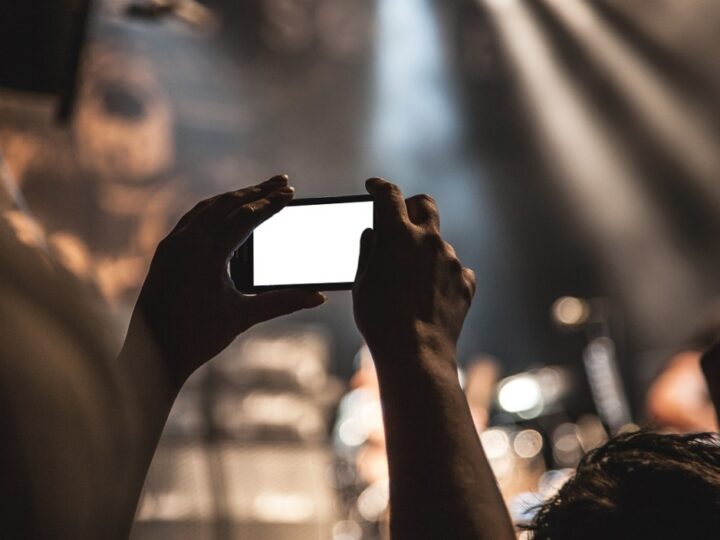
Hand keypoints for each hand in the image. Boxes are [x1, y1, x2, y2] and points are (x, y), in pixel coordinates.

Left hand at [127, 175, 325, 384]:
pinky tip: (224, 211)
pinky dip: (213, 209)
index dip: (271, 204)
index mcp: (206, 254)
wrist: (152, 356)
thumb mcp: (243, 317)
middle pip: (226, 204)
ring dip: (234, 197)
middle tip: (281, 180)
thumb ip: (283, 301)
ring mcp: (171, 245)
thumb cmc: (197, 338)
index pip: (245, 217)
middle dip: (256, 191)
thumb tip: (318, 296)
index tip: (291, 193)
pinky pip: (192, 219)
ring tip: (258, 191)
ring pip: (207, 208)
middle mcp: (186, 242)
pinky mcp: (164, 252)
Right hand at [352, 178, 475, 372]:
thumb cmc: (380, 320)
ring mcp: (451, 260)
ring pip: (439, 243)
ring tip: (411, 281)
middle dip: (412, 206)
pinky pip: (455, 270)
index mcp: (396, 234)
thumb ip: (369, 251)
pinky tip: (431, 295)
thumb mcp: (361, 282)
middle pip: (425, 204)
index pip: (389, 194)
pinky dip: (443, 276)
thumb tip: (374, 234)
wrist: (416, 354)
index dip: (379, 187)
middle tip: (401, 219)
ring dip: (425, 251)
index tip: (373, 187)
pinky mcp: (466, 282)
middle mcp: (428, 240)